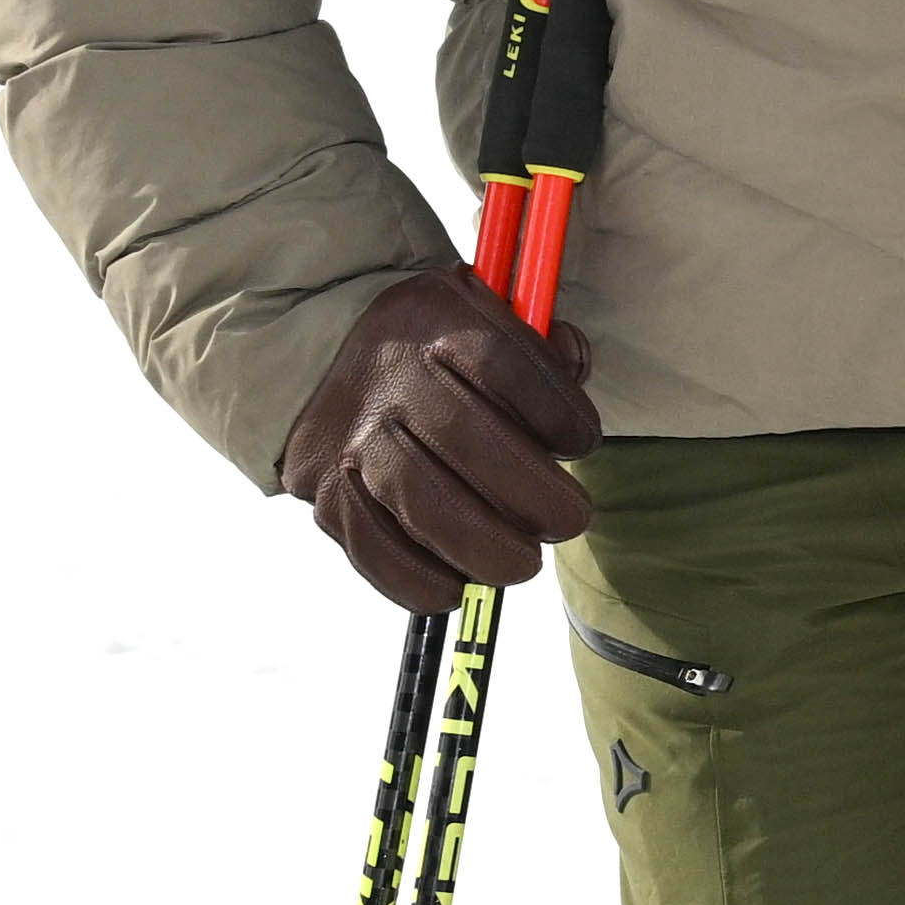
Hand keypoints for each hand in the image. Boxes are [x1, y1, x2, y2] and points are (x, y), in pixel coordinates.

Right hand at [278, 265, 595, 611]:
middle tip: (567, 521)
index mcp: (434, 316)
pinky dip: (420, 580)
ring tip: (521, 565)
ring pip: (416, 498)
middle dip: (530, 494)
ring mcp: (346, 433)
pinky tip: (458, 587)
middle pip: (464, 436)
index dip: (557, 411)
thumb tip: (574, 383)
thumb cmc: (445, 356)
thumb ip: (544, 355)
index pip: (503, 364)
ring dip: (481, 546)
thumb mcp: (493, 323)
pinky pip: (371, 547)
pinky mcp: (322, 486)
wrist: (341, 359)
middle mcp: (384, 373)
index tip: (583, 442)